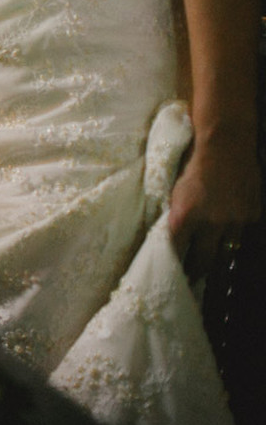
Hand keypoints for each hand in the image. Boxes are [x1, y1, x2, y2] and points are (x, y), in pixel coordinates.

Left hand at [168, 131, 261, 279]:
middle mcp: (210, 223)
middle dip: (196, 271)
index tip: (173, 272)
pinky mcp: (252, 214)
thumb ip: (176, 215)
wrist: (224, 145)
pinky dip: (234, 236)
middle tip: (191, 279)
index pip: (176, 249)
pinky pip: (242, 233)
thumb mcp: (174, 191)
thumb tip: (173, 235)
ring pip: (226, 250)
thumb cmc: (192, 164)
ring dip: (218, 256)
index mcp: (184, 216)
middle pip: (202, 259)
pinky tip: (228, 238)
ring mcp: (234, 220)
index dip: (174, 263)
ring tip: (211, 264)